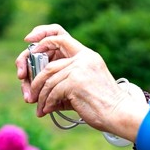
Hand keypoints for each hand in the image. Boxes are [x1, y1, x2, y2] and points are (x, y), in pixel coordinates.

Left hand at [15, 24, 148, 139]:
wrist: (119, 113)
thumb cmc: (102, 103)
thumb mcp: (86, 83)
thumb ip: (67, 78)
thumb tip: (39, 88)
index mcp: (87, 55)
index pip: (61, 36)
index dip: (43, 37)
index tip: (30, 44)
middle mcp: (84, 58)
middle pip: (49, 66)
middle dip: (35, 82)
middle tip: (30, 95)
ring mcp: (80, 69)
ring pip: (48, 80)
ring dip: (41, 97)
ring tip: (40, 108)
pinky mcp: (75, 82)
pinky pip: (52, 91)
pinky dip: (48, 103)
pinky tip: (48, 110)